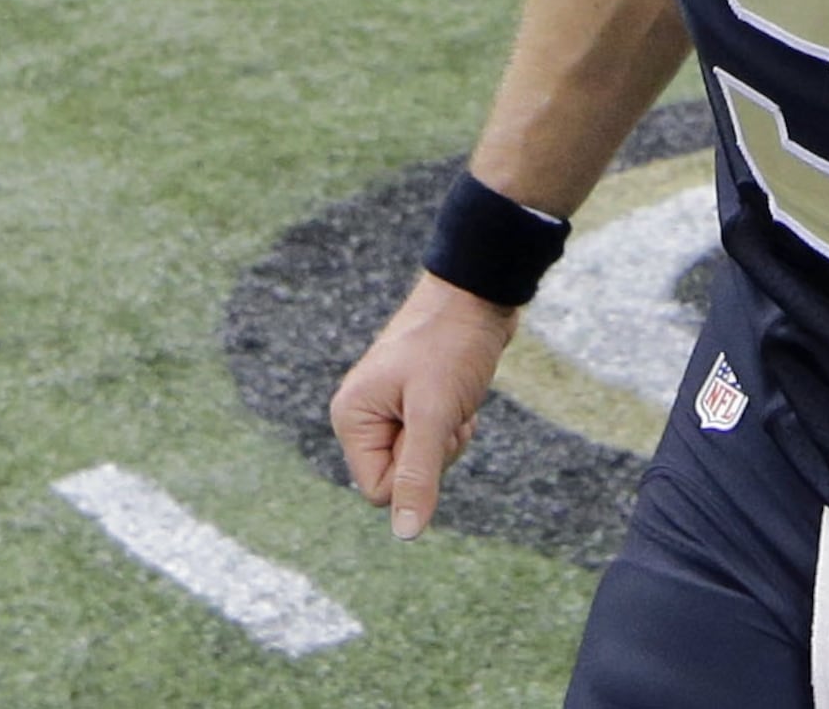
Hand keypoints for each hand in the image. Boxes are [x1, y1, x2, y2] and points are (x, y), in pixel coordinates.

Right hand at [329, 272, 519, 540]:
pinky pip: (433, 441)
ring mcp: (387, 409)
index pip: (378, 492)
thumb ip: (417, 475)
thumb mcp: (435, 415)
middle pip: (400, 479)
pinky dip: (454, 426)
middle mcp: (362, 416)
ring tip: (454, 397)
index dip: (415, 471)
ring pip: (421, 462)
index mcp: (350, 418)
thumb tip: (406, 534)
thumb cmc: (452, 346)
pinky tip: (460, 395)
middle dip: (435, 454)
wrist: (477, 294)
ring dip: (448, 438)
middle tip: (446, 408)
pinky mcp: (413, 403)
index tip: (432, 427)